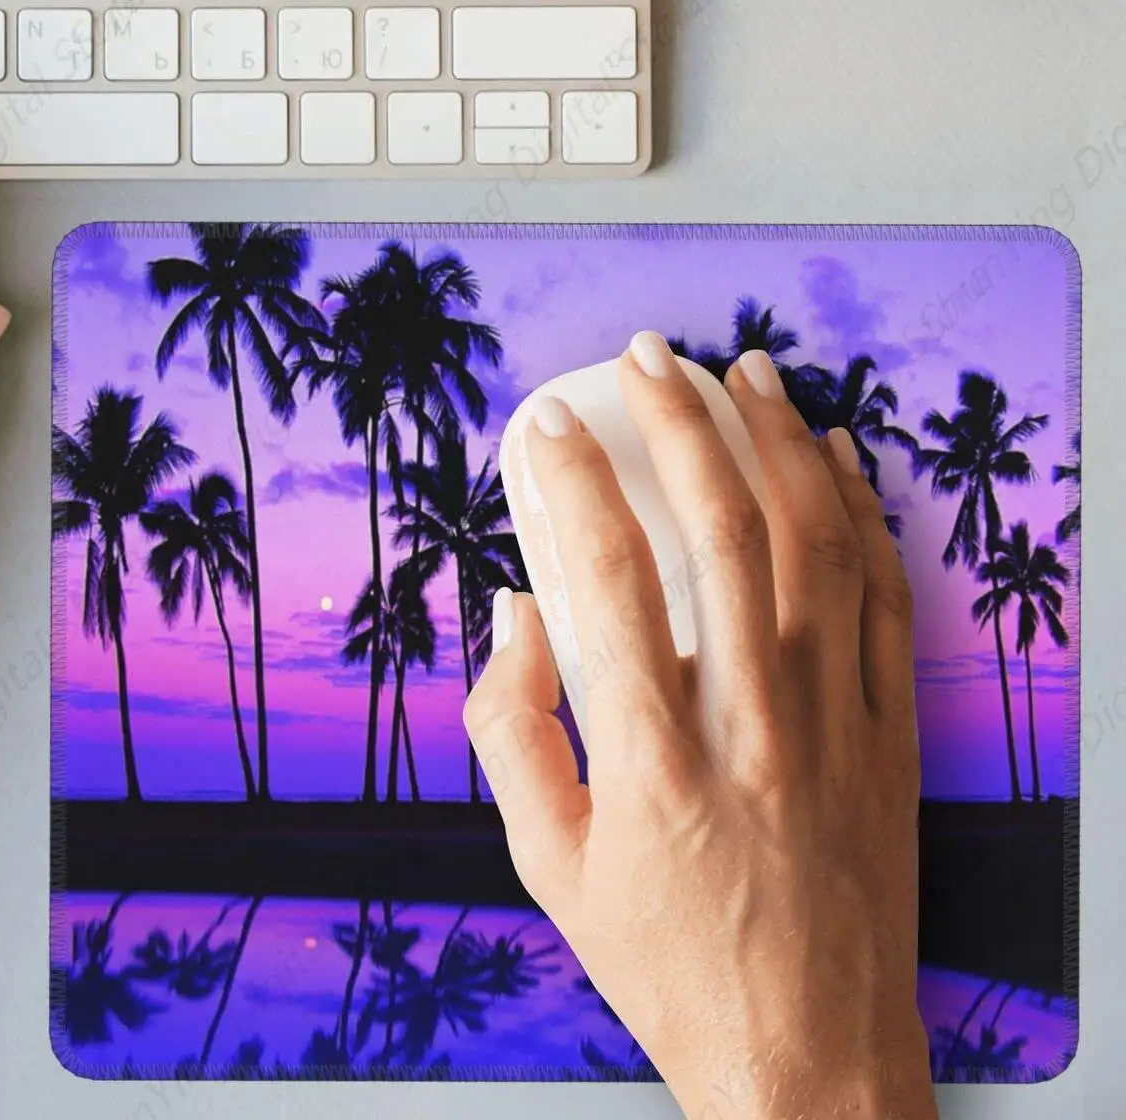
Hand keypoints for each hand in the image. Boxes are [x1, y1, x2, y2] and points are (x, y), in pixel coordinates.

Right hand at [467, 335, 932, 1119]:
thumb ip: (513, 731)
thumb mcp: (550, 867)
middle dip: (678, 422)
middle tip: (646, 356)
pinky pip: (885, 597)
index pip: (604, 581)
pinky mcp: (892, 734)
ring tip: (742, 370)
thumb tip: (514, 613)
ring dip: (777, 441)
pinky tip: (832, 453)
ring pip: (816, 545)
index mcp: (652, 761)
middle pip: (722, 534)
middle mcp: (751, 725)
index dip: (570, 481)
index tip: (544, 422)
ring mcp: (836, 724)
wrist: (812, 1058)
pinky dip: (861, 511)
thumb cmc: (668, 964)